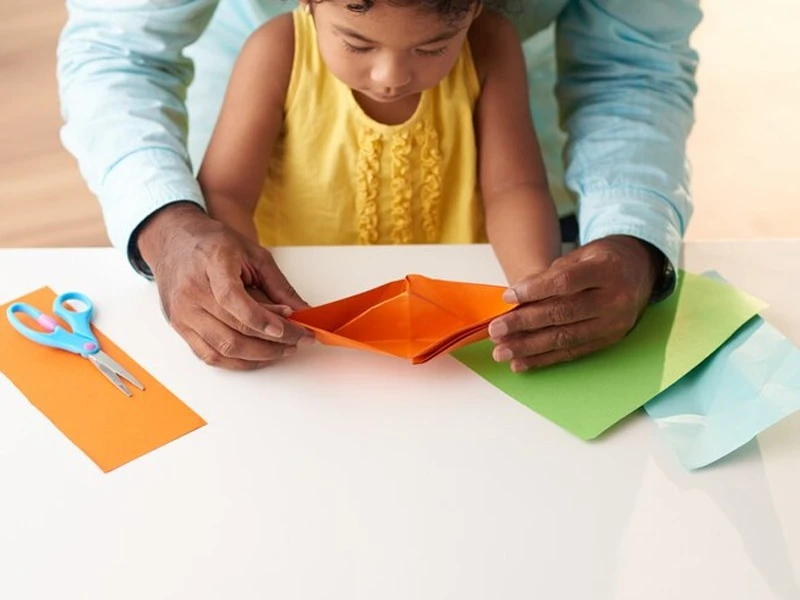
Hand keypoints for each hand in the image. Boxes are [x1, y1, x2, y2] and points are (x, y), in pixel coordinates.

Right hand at [137, 203, 312, 369]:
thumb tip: (303, 312)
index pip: (233, 299)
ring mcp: (182, 312)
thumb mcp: (253, 254)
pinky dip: (237, 362)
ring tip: (283, 350)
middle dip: (272, 342)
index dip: (261, 319)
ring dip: (258, 356)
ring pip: (223, 348)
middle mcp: (191, 291)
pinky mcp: (179, 327)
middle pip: (233, 330)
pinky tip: (258, 356)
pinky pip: (209, 355)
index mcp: (212, 264)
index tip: (286, 330)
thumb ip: (279, 285)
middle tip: (298, 340)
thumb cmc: (215, 244)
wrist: (174, 241)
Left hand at [488, 235, 661, 371]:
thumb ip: (551, 273)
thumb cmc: (602, 259)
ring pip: (566, 338)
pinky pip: (573, 352)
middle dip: (524, 324)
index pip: (566, 282)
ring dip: (529, 348)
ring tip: (502, 352)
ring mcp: (614, 324)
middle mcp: (615, 299)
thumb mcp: (581, 254)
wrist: (640, 270)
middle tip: (496, 330)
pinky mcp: (609, 341)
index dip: (534, 290)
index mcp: (607, 270)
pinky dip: (545, 359)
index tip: (507, 297)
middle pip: (563, 314)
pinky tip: (522, 363)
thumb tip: (517, 295)